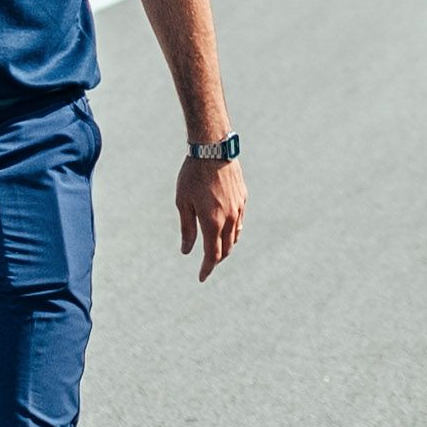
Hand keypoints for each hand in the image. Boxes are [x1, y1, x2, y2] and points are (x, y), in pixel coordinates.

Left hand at [175, 142, 247, 277]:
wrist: (213, 149)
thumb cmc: (192, 175)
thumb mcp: (183, 203)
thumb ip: (187, 229)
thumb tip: (186, 251)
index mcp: (212, 222)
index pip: (212, 255)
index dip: (207, 268)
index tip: (201, 277)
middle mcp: (229, 219)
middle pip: (226, 249)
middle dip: (216, 260)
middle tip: (207, 265)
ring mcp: (238, 208)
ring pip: (235, 236)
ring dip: (226, 246)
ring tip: (216, 249)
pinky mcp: (243, 198)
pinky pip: (239, 221)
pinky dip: (233, 231)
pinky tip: (226, 229)